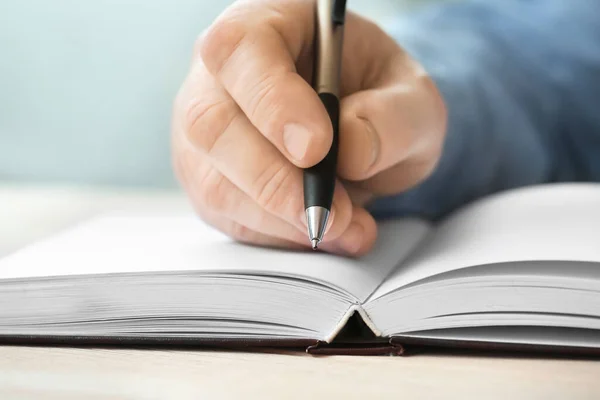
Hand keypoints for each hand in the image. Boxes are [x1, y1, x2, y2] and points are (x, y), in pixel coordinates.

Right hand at [172, 0, 446, 255]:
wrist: (363, 128)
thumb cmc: (380, 98)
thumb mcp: (413, 98)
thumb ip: (394, 118)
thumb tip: (350, 150)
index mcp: (268, 24)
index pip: (242, 50)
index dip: (272, 101)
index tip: (316, 148)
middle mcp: (222, 77)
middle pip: (212, 125)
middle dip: (274, 180)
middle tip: (331, 213)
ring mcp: (208, 132)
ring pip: (213, 182)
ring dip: (280, 218)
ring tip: (344, 226)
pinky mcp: (212, 179)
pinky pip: (227, 217)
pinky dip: (276, 235)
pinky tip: (319, 231)